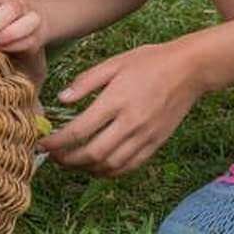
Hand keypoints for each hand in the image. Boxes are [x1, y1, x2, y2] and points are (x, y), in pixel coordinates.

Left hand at [38, 39, 200, 177]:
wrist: (190, 69)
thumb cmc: (150, 61)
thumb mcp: (114, 62)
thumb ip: (86, 81)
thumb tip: (62, 99)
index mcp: (116, 100)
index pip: (79, 130)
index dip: (57, 142)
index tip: (43, 144)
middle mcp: (130, 123)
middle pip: (92, 154)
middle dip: (67, 160)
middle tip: (53, 156)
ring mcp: (145, 136)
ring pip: (110, 165)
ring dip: (86, 169)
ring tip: (71, 162)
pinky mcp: (156, 143)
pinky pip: (129, 166)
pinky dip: (109, 171)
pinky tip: (97, 166)